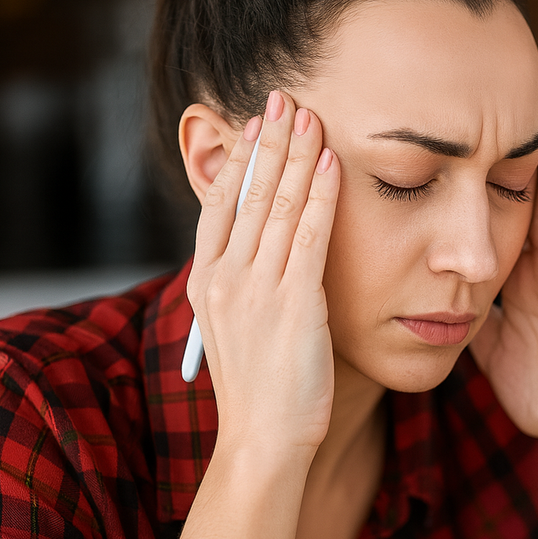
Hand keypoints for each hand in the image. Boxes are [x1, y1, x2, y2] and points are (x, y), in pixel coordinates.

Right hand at [187, 91, 339, 457]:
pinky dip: (321, 196)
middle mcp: (224, 277)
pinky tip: (331, 164)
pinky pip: (310, 236)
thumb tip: (263, 253)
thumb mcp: (236, 330)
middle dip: (268, 142)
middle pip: (248, 193)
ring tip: (310, 115)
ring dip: (296, 155)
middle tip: (283, 98)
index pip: (220, 204)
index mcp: (205, 281)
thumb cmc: (260, 390)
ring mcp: (256, 289)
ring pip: (278, 205)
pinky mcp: (294, 303)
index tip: (255, 123)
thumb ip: (244, 286)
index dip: (239, 159)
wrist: (263, 440)